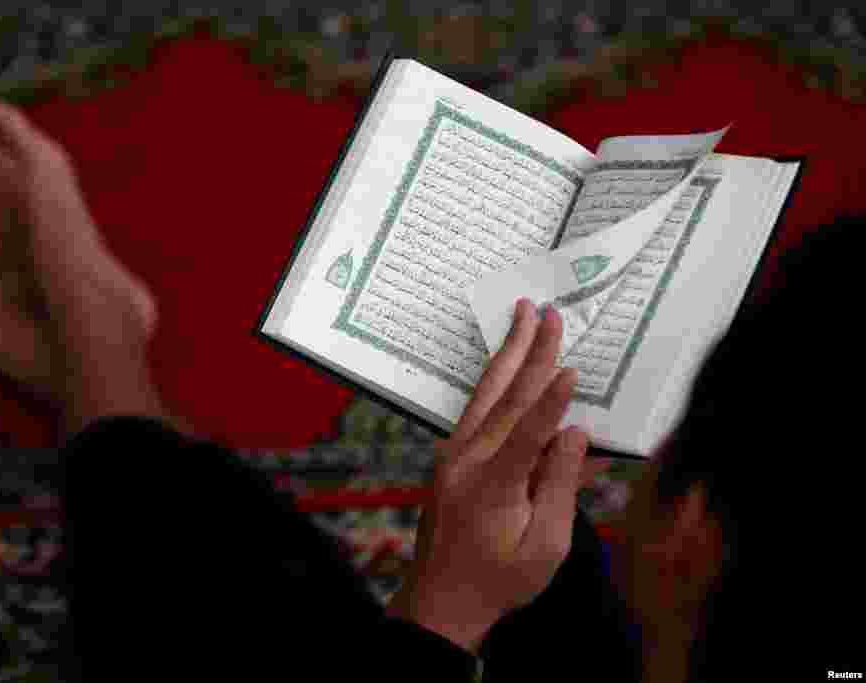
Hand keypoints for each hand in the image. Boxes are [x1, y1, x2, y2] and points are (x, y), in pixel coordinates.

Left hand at [388, 299, 589, 652]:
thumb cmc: (500, 580)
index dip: (553, 399)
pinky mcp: (450, 458)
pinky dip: (493, 381)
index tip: (572, 366)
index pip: (529, 431)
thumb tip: (576, 434)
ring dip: (507, 353)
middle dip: (530, 351)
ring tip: (521, 318)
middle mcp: (468, 460)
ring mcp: (454, 455)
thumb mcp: (545, 546)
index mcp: (495, 485)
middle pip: (504, 397)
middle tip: (546, 313)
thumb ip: (561, 486)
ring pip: (485, 394)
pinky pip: (475, 409)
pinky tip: (505, 362)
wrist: (441, 598)